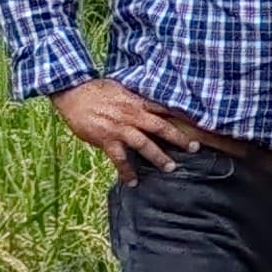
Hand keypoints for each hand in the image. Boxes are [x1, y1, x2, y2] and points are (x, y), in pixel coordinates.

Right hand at [53, 78, 197, 175]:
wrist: (73, 92)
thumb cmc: (96, 90)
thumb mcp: (121, 89)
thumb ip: (135, 99)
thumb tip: (147, 104)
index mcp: (136, 102)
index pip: (163, 109)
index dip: (181, 117)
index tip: (197, 124)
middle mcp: (132, 114)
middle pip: (160, 127)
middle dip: (178, 138)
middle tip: (194, 148)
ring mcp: (120, 127)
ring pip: (144, 144)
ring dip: (158, 156)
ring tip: (170, 168)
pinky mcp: (106, 139)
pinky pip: (120, 159)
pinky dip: (127, 171)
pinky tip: (133, 182)